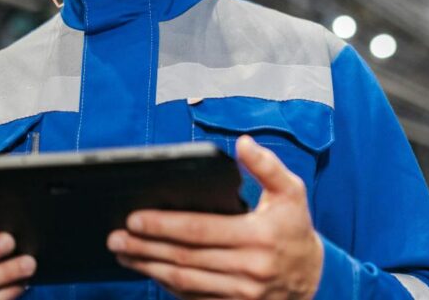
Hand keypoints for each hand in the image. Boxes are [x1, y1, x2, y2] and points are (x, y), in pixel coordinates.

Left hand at [108, 135, 323, 298]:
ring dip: (149, 268)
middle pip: (185, 258)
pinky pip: (192, 298)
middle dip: (145, 247)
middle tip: (116, 238)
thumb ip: (267, 166)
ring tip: (123, 254)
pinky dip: (166, 285)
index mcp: (258, 237)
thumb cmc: (294, 229)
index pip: (200, 230)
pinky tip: (149, 270)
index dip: (164, 225)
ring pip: (183, 281)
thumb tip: (243, 143)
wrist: (312, 278)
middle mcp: (248, 269)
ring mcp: (239, 294)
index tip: (135, 218)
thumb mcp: (291, 192)